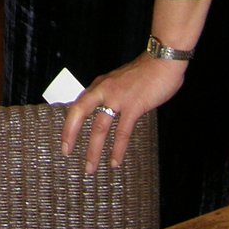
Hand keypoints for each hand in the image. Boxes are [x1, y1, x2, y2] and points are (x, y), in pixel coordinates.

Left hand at [61, 55, 186, 173]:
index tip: (65, 140)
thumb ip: (112, 95)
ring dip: (94, 150)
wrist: (163, 60)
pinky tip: (114, 161)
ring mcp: (118, 98)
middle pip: (79, 112)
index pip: (78, 105)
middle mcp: (104, 90)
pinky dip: (117, 149)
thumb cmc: (145, 72)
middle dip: (70, 134)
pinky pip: (122, 132)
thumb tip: (107, 112)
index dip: (69, 123)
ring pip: (99, 127)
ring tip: (91, 167)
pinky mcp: (134, 106)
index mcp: (100, 85)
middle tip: (66, 153)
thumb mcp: (120, 81)